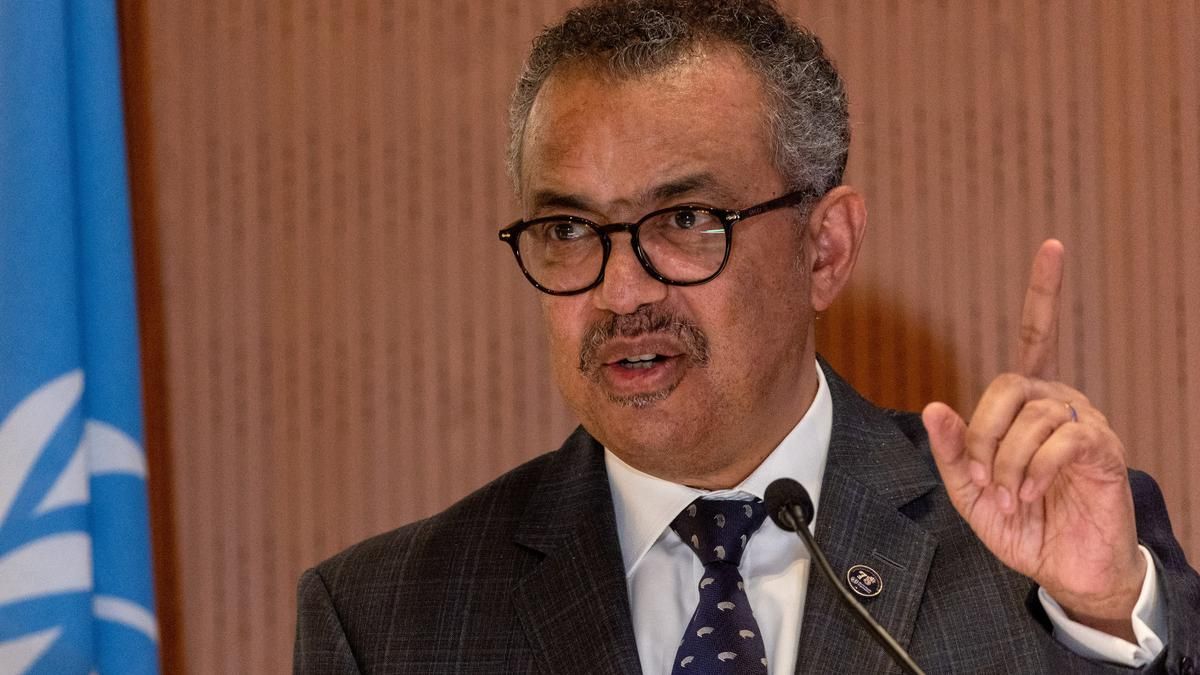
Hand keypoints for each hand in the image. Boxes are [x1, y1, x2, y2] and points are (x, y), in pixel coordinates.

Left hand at [922, 240, 1145, 640]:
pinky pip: (1062, 439)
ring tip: (1012, 496)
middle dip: (983, 434)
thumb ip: (951, 452)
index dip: (1044, 293)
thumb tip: (934, 406)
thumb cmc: (1023, 525)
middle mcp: (1060, 402)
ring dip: (1007, 463)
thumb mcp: (970, 492)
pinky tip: (1032, 493)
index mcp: (1028, 404)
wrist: (1068, 569)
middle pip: (1008, 384)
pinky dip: (1035, 470)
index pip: (1038, 336)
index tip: (1054, 246)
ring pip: (1032, 416)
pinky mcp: (1103, 450)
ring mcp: (1086, 423)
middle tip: (983, 477)